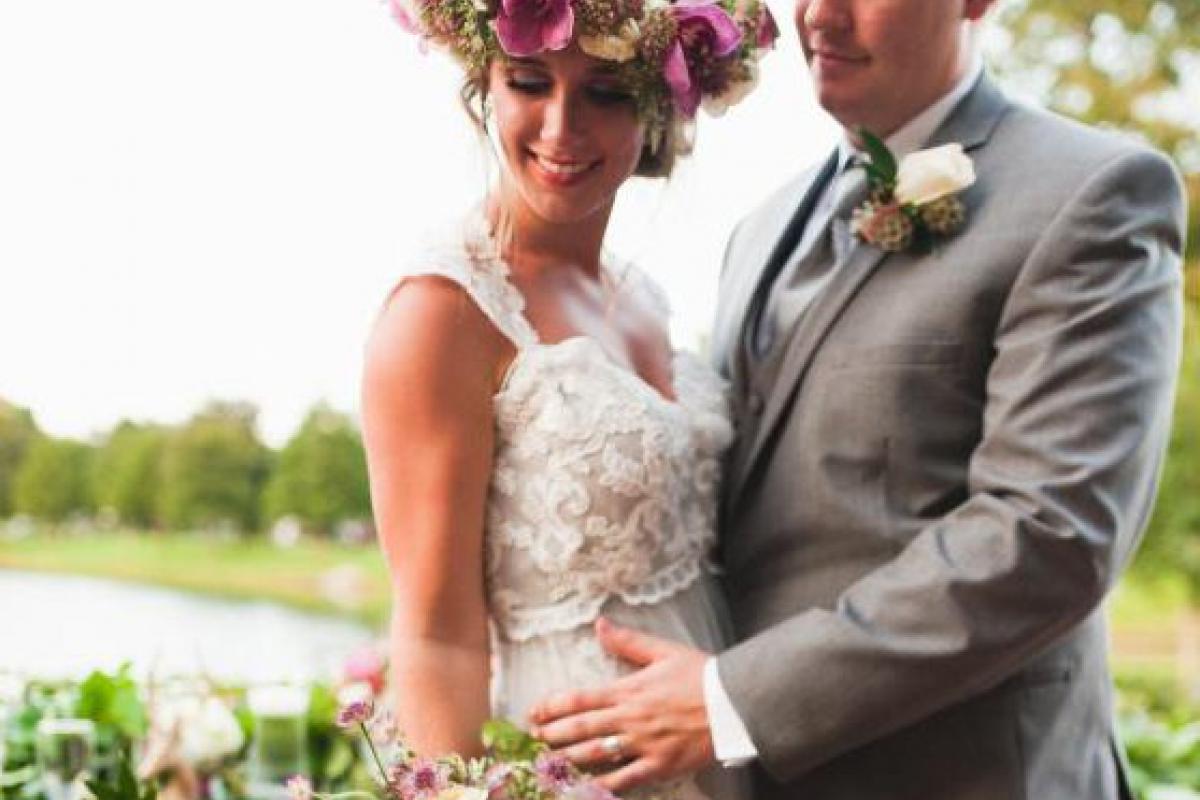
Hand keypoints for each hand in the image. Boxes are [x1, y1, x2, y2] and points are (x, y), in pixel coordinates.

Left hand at [528, 618, 714, 792]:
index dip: (552, 706)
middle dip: (553, 735)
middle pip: (581, 728)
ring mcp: (643, 744)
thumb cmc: (701, 675)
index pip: (580, 698)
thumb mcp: (663, 651)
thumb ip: (628, 641)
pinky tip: (584, 789)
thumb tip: (600, 624)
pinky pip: (624, 779)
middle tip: (532, 741)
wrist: (734, 703)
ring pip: (595, 755)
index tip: (534, 713)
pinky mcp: (659, 765)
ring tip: (546, 765)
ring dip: (567, 760)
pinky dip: (602, 786)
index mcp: (629, 689)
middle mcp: (630, 718)